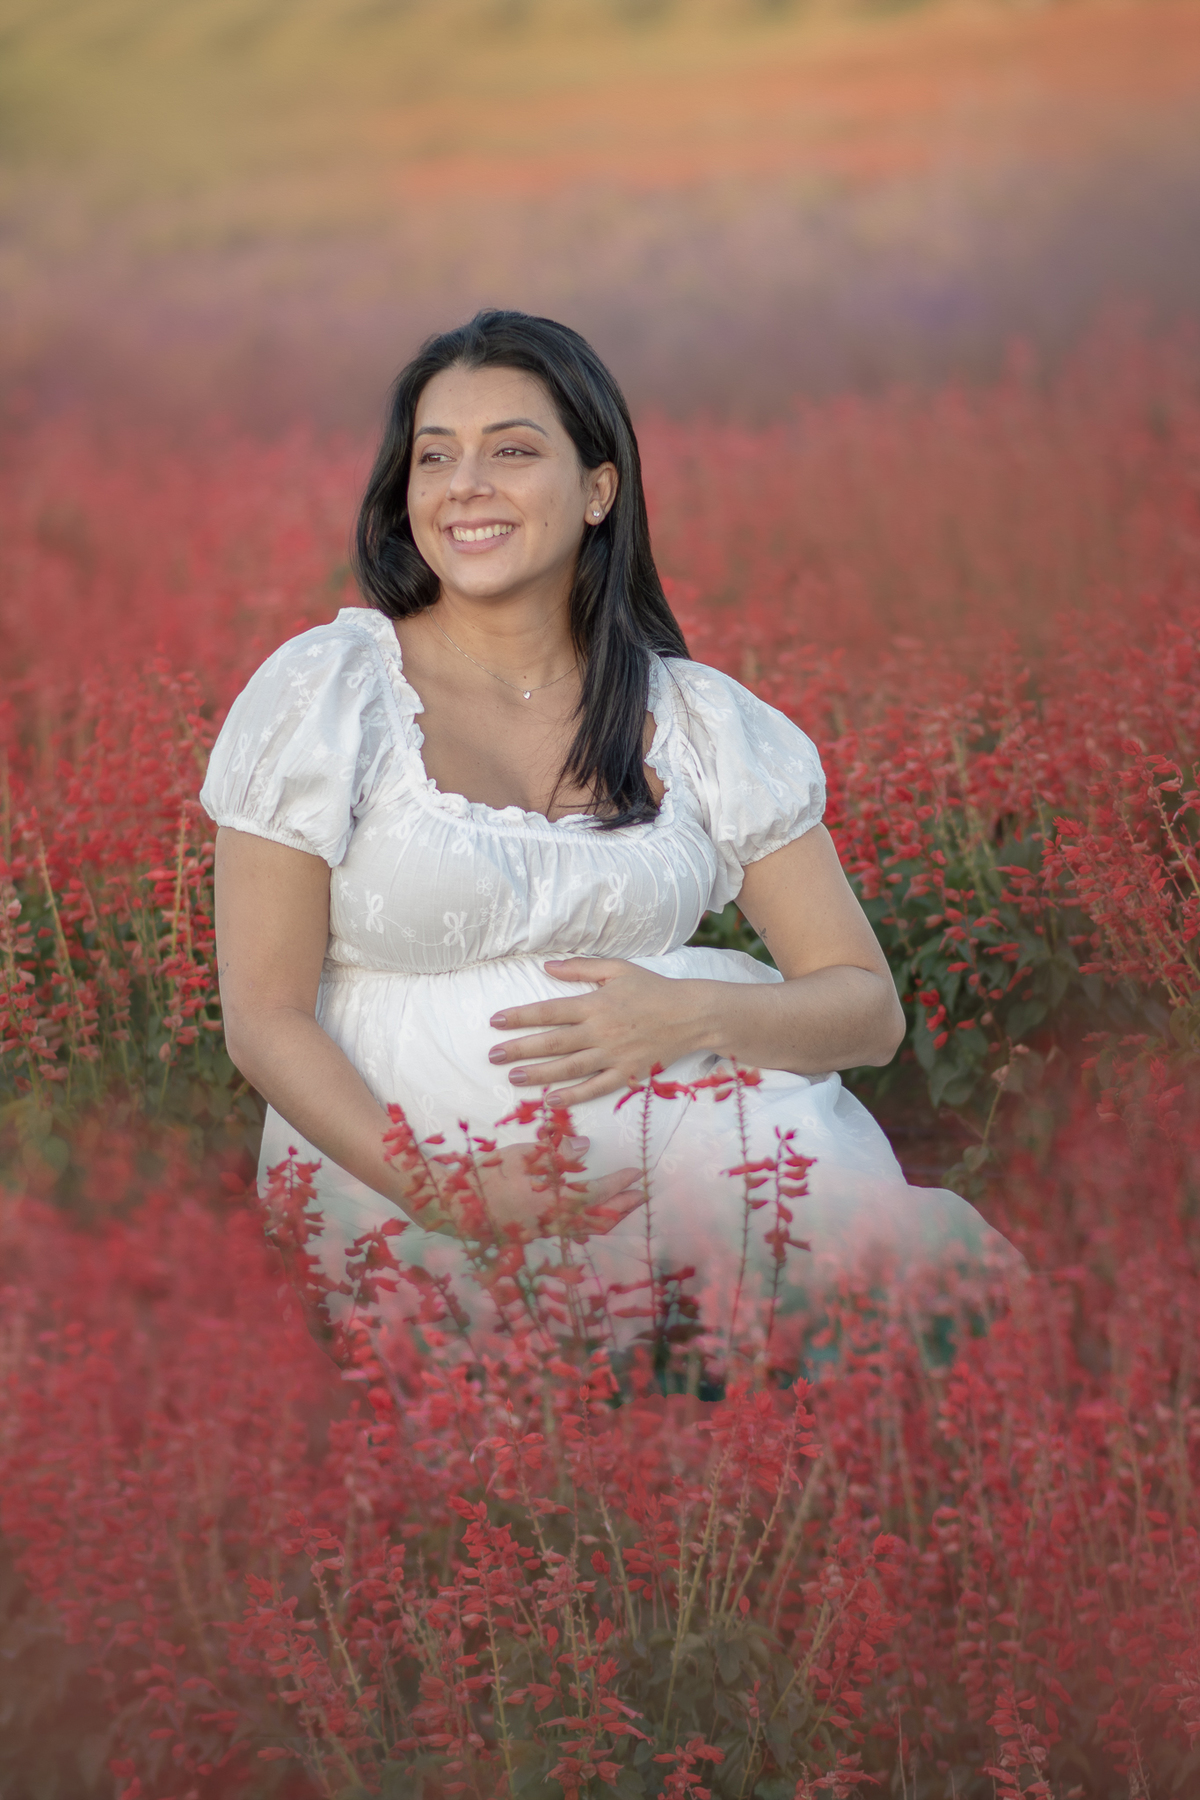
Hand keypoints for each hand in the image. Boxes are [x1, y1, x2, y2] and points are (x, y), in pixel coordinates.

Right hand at [432, 1136, 643, 1242]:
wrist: (449, 1206)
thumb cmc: (483, 1176)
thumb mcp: (518, 1156)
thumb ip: (553, 1154)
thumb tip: (585, 1147)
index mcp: (549, 1202)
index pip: (595, 1194)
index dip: (618, 1184)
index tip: (636, 1173)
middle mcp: (551, 1223)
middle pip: (598, 1221)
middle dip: (623, 1207)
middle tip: (642, 1195)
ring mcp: (541, 1232)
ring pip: (585, 1229)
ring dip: (608, 1216)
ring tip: (624, 1204)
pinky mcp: (531, 1234)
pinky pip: (569, 1231)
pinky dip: (587, 1222)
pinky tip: (589, 1212)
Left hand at [487, 958, 711, 1103]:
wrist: (692, 1014)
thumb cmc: (653, 989)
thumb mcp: (618, 969)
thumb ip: (581, 967)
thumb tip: (547, 966)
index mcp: (595, 1004)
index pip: (549, 1011)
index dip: (520, 1016)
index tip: (495, 1021)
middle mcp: (600, 1031)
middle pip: (552, 1043)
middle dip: (519, 1049)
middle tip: (492, 1056)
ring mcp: (613, 1055)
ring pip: (569, 1067)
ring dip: (538, 1074)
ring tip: (513, 1078)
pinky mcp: (627, 1073)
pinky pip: (596, 1088)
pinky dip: (574, 1095)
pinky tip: (551, 1100)